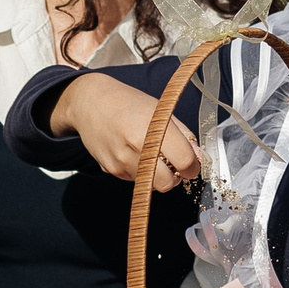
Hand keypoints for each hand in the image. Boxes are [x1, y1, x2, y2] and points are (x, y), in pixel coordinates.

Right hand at [48, 71, 200, 191]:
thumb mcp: (161, 110)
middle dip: (174, 177)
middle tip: (173, 164)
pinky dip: (139, 171)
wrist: (91, 103)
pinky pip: (134, 179)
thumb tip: (198, 158)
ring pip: (150, 184)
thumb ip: (183, 135)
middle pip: (167, 183)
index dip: (193, 166)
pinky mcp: (110, 170)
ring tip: (151, 155)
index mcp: (153, 129)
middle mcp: (136, 148)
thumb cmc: (127, 103)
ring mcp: (121, 162)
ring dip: (156, 175)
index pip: (184, 162)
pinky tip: (133, 153)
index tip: (192, 164)